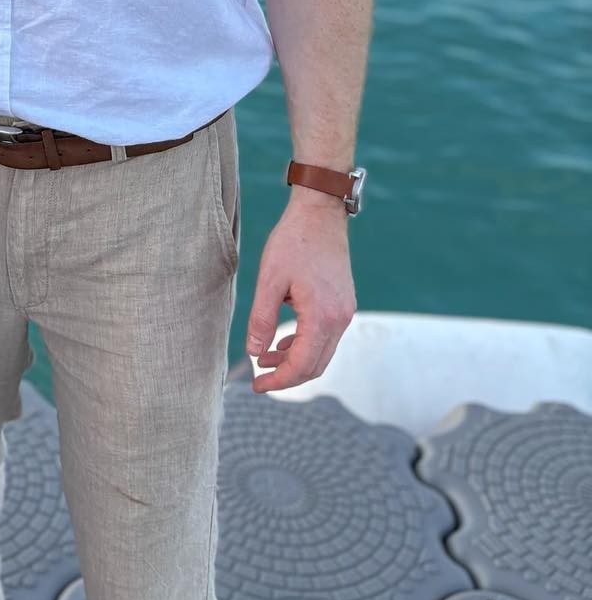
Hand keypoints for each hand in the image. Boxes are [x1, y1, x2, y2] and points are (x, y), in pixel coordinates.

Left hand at [244, 187, 355, 392]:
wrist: (320, 213)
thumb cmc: (293, 242)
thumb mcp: (269, 279)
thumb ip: (261, 319)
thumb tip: (253, 352)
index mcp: (322, 316)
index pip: (302, 365)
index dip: (279, 380)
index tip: (257, 386)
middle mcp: (340, 319)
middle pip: (315, 365)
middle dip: (287, 377)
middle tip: (259, 380)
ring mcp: (345, 312)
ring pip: (321, 353)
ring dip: (294, 361)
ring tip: (263, 359)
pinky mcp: (342, 304)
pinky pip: (325, 336)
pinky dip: (304, 344)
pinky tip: (282, 342)